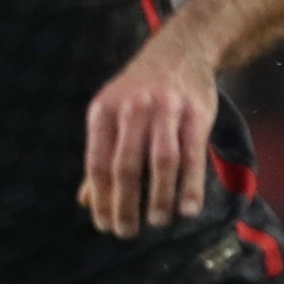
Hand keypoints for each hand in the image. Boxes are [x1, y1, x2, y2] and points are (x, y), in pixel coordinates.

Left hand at [79, 32, 217, 237]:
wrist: (180, 51)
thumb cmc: (140, 91)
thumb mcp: (112, 115)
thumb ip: (101, 156)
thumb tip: (86, 201)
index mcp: (104, 111)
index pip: (98, 162)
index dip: (100, 198)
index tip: (104, 225)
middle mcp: (132, 109)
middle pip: (126, 166)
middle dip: (125, 204)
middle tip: (126, 232)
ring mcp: (166, 109)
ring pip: (161, 162)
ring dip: (159, 198)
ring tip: (158, 223)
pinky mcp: (196, 113)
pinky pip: (193, 155)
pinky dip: (191, 185)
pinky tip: (187, 208)